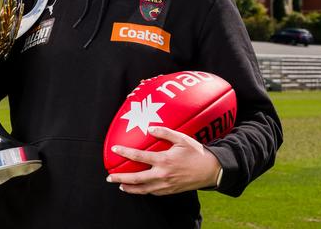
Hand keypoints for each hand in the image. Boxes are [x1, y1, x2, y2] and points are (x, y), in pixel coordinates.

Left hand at [106, 126, 220, 195]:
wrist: (211, 170)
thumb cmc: (196, 152)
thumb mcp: (181, 138)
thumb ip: (164, 132)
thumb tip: (150, 128)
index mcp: (164, 160)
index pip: (139, 157)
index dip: (125, 153)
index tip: (114, 150)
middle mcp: (163, 175)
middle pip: (136, 178)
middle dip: (120, 178)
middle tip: (109, 177)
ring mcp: (166, 185)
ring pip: (143, 189)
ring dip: (129, 188)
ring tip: (120, 185)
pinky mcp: (170, 191)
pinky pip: (153, 193)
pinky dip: (143, 191)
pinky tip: (138, 188)